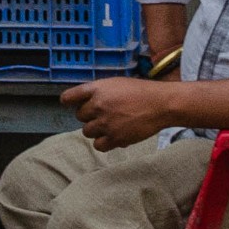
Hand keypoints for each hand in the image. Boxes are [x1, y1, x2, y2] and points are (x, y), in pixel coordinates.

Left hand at [60, 77, 178, 151]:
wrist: (161, 104)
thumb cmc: (141, 91)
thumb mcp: (115, 83)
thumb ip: (98, 91)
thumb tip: (85, 102)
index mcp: (96, 89)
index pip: (68, 97)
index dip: (69, 102)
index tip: (71, 104)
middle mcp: (97, 106)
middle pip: (79, 117)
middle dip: (89, 116)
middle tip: (103, 114)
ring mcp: (105, 123)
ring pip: (87, 132)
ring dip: (96, 129)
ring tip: (110, 125)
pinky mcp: (115, 138)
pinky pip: (98, 145)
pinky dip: (104, 142)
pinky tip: (113, 136)